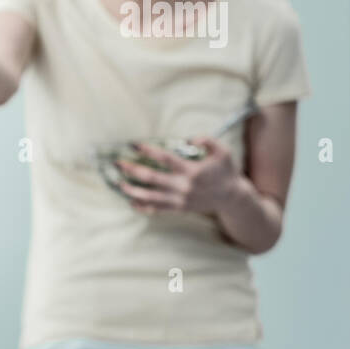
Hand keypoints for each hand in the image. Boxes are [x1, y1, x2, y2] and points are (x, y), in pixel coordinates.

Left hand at [114, 137, 239, 215]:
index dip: (148, 150)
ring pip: (150, 197)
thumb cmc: (225, 171)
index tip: (134, 144)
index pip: (165, 159)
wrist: (231, 197)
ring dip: (132, 190)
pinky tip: (131, 202)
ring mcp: (180, 199)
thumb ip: (208, 140)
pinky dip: (143, 207)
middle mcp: (183, 186)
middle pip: (152, 178)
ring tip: (119, 184)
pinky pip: (157, 209)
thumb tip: (189, 139)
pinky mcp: (179, 208)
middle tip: (117, 163)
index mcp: (192, 170)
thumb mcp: (223, 151)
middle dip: (132, 169)